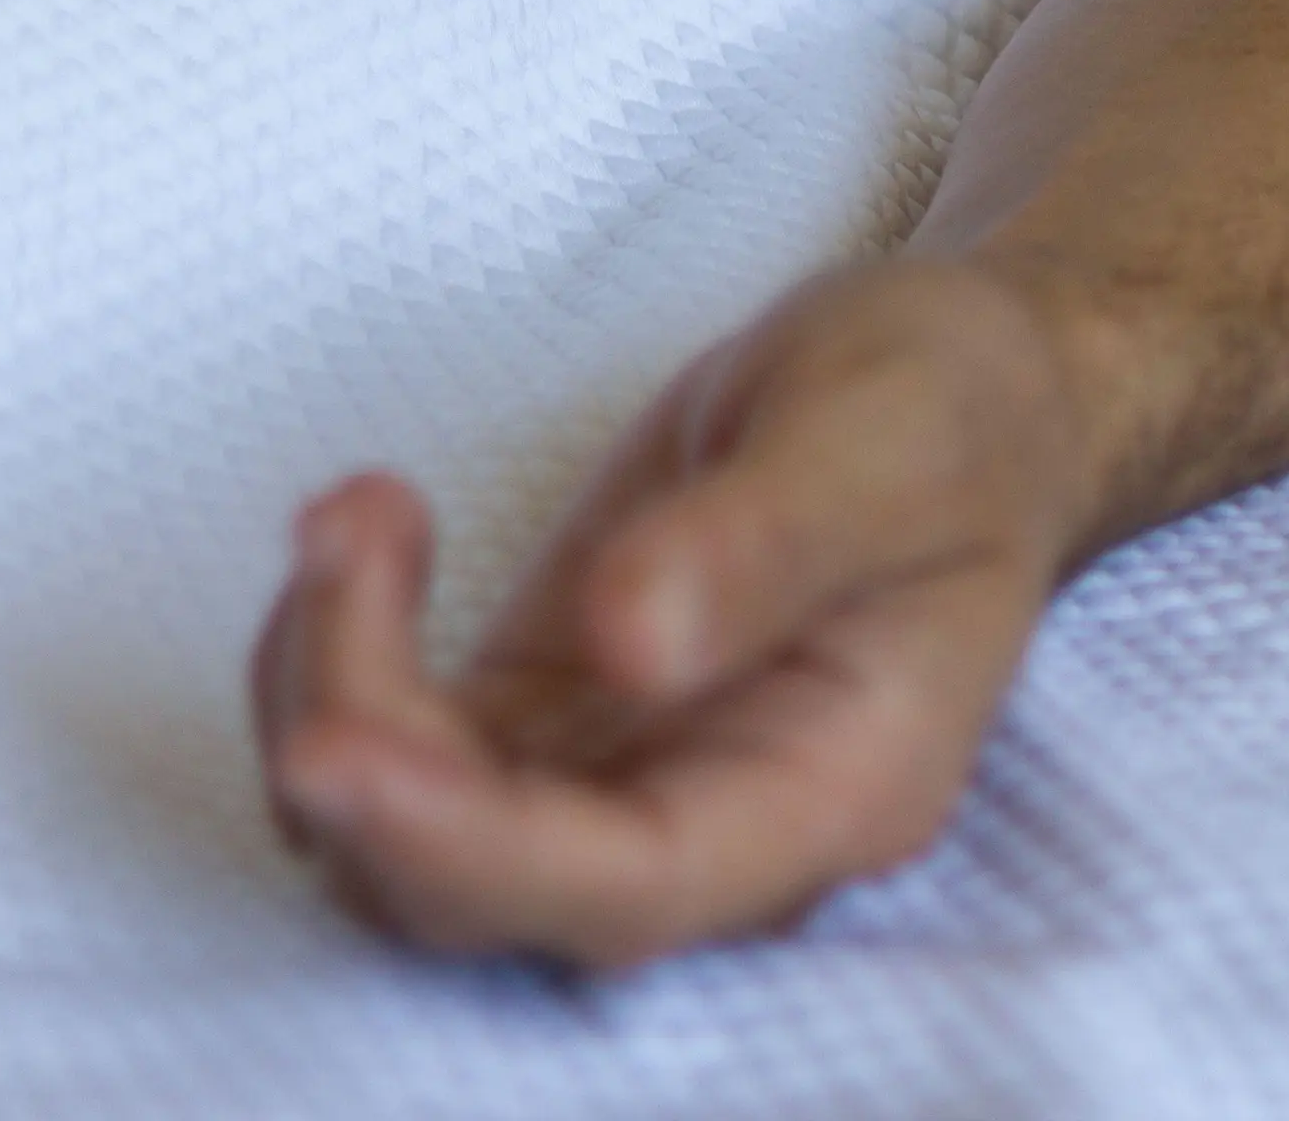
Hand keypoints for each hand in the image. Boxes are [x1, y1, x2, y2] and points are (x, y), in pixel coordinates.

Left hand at [249, 262, 1091, 968]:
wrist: (958, 396)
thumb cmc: (954, 418)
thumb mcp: (887, 439)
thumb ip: (767, 541)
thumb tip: (629, 647)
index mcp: (836, 788)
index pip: (630, 885)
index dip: (468, 847)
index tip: (339, 746)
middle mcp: (717, 827)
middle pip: (481, 892)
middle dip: (364, 753)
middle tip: (335, 553)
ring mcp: (619, 787)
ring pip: (405, 841)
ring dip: (329, 691)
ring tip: (359, 511)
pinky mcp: (546, 726)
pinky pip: (398, 752)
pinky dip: (337, 654)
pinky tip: (369, 520)